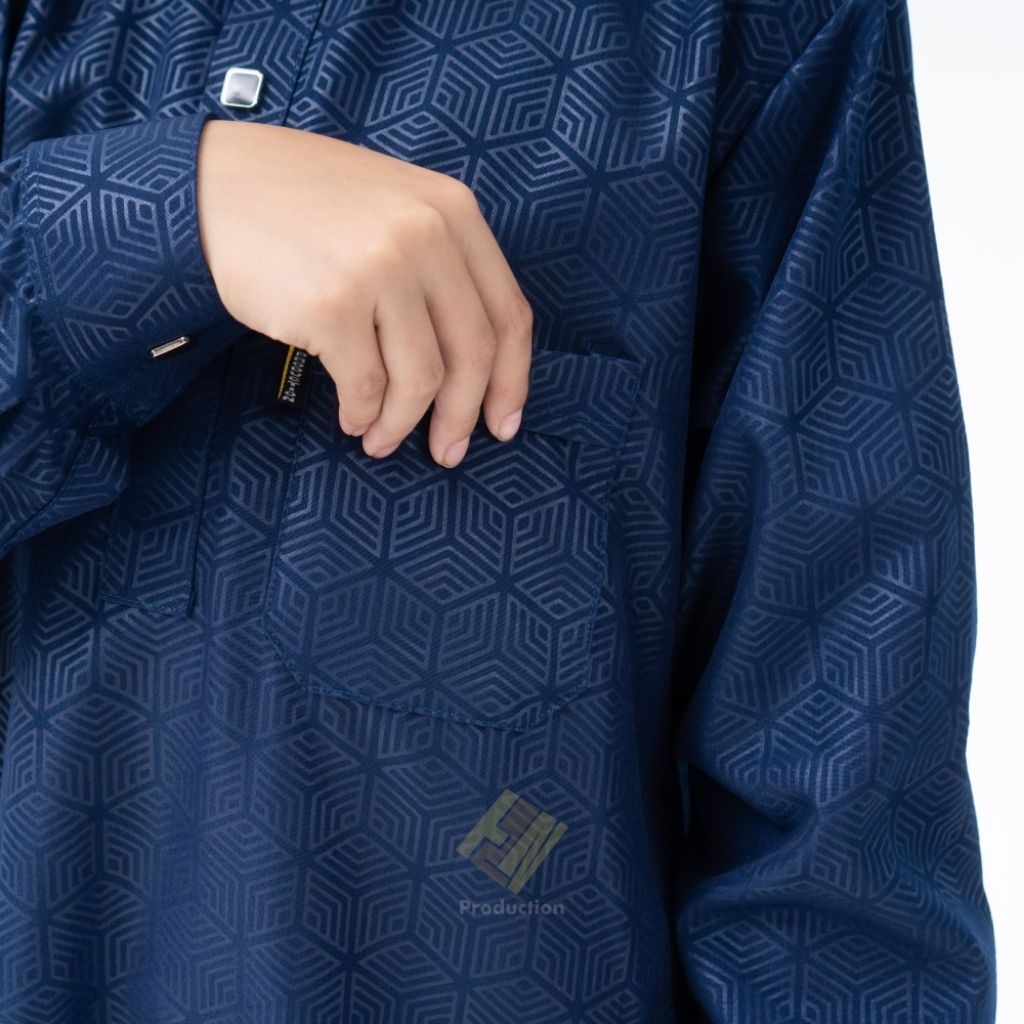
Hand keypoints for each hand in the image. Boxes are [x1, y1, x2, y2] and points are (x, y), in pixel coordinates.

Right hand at [195, 119, 532, 466]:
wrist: (212, 186)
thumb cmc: (306, 207)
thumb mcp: (394, 208)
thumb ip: (442, 264)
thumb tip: (473, 367)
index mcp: (453, 211)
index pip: (509, 315)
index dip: (512, 382)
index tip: (502, 424)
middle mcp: (426, 234)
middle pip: (474, 355)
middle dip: (462, 417)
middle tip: (448, 452)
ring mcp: (380, 268)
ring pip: (421, 379)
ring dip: (403, 424)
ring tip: (380, 440)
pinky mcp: (331, 304)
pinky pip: (365, 386)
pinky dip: (362, 414)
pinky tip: (352, 420)